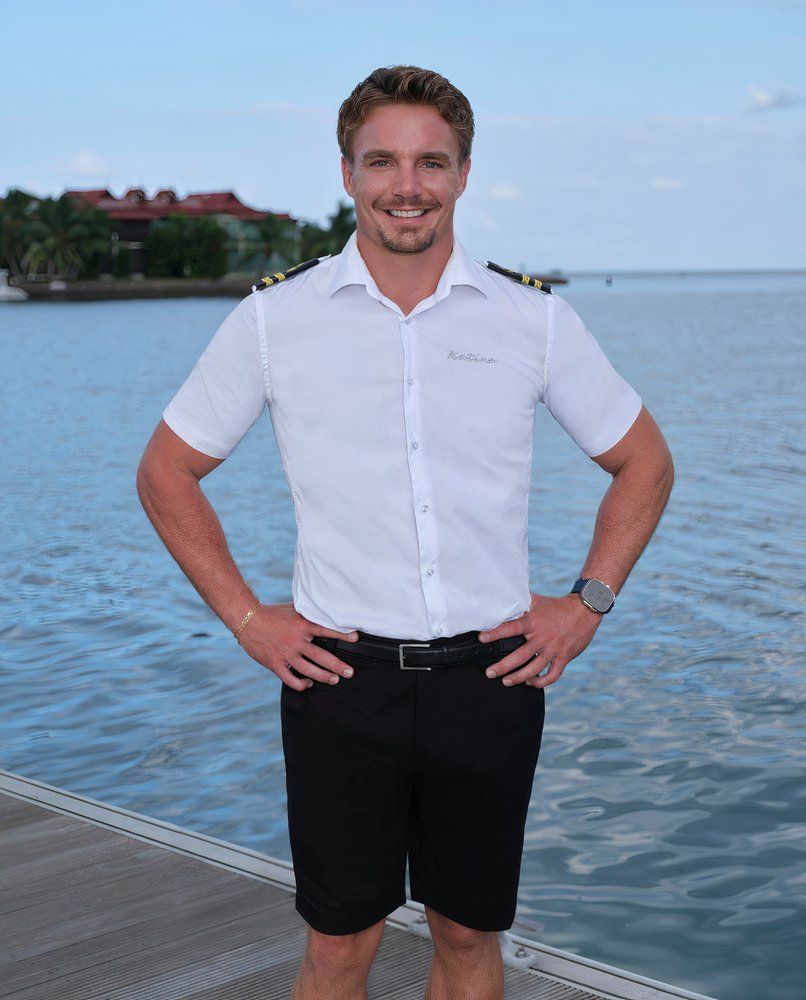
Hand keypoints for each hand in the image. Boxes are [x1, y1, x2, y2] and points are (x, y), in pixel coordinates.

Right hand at [237, 602, 360, 690]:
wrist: (248, 620)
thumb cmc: (273, 614)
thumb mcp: (293, 609)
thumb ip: (308, 612)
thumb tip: (324, 608)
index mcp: (302, 625)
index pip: (326, 630)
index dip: (342, 634)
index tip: (356, 639)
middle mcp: (296, 641)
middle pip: (321, 657)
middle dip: (338, 666)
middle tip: (349, 672)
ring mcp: (286, 654)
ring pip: (309, 671)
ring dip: (324, 677)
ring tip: (334, 680)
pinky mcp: (275, 664)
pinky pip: (291, 680)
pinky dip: (301, 684)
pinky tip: (308, 684)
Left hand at [478, 592, 601, 688]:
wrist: (585, 610)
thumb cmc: (558, 605)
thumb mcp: (538, 601)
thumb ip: (521, 602)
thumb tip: (505, 596)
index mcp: (533, 622)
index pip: (510, 628)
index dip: (495, 633)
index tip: (482, 638)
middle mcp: (542, 637)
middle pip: (519, 656)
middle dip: (502, 666)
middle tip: (490, 673)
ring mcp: (553, 649)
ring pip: (534, 669)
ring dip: (518, 677)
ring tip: (506, 681)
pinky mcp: (564, 657)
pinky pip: (552, 675)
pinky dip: (541, 682)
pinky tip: (531, 682)